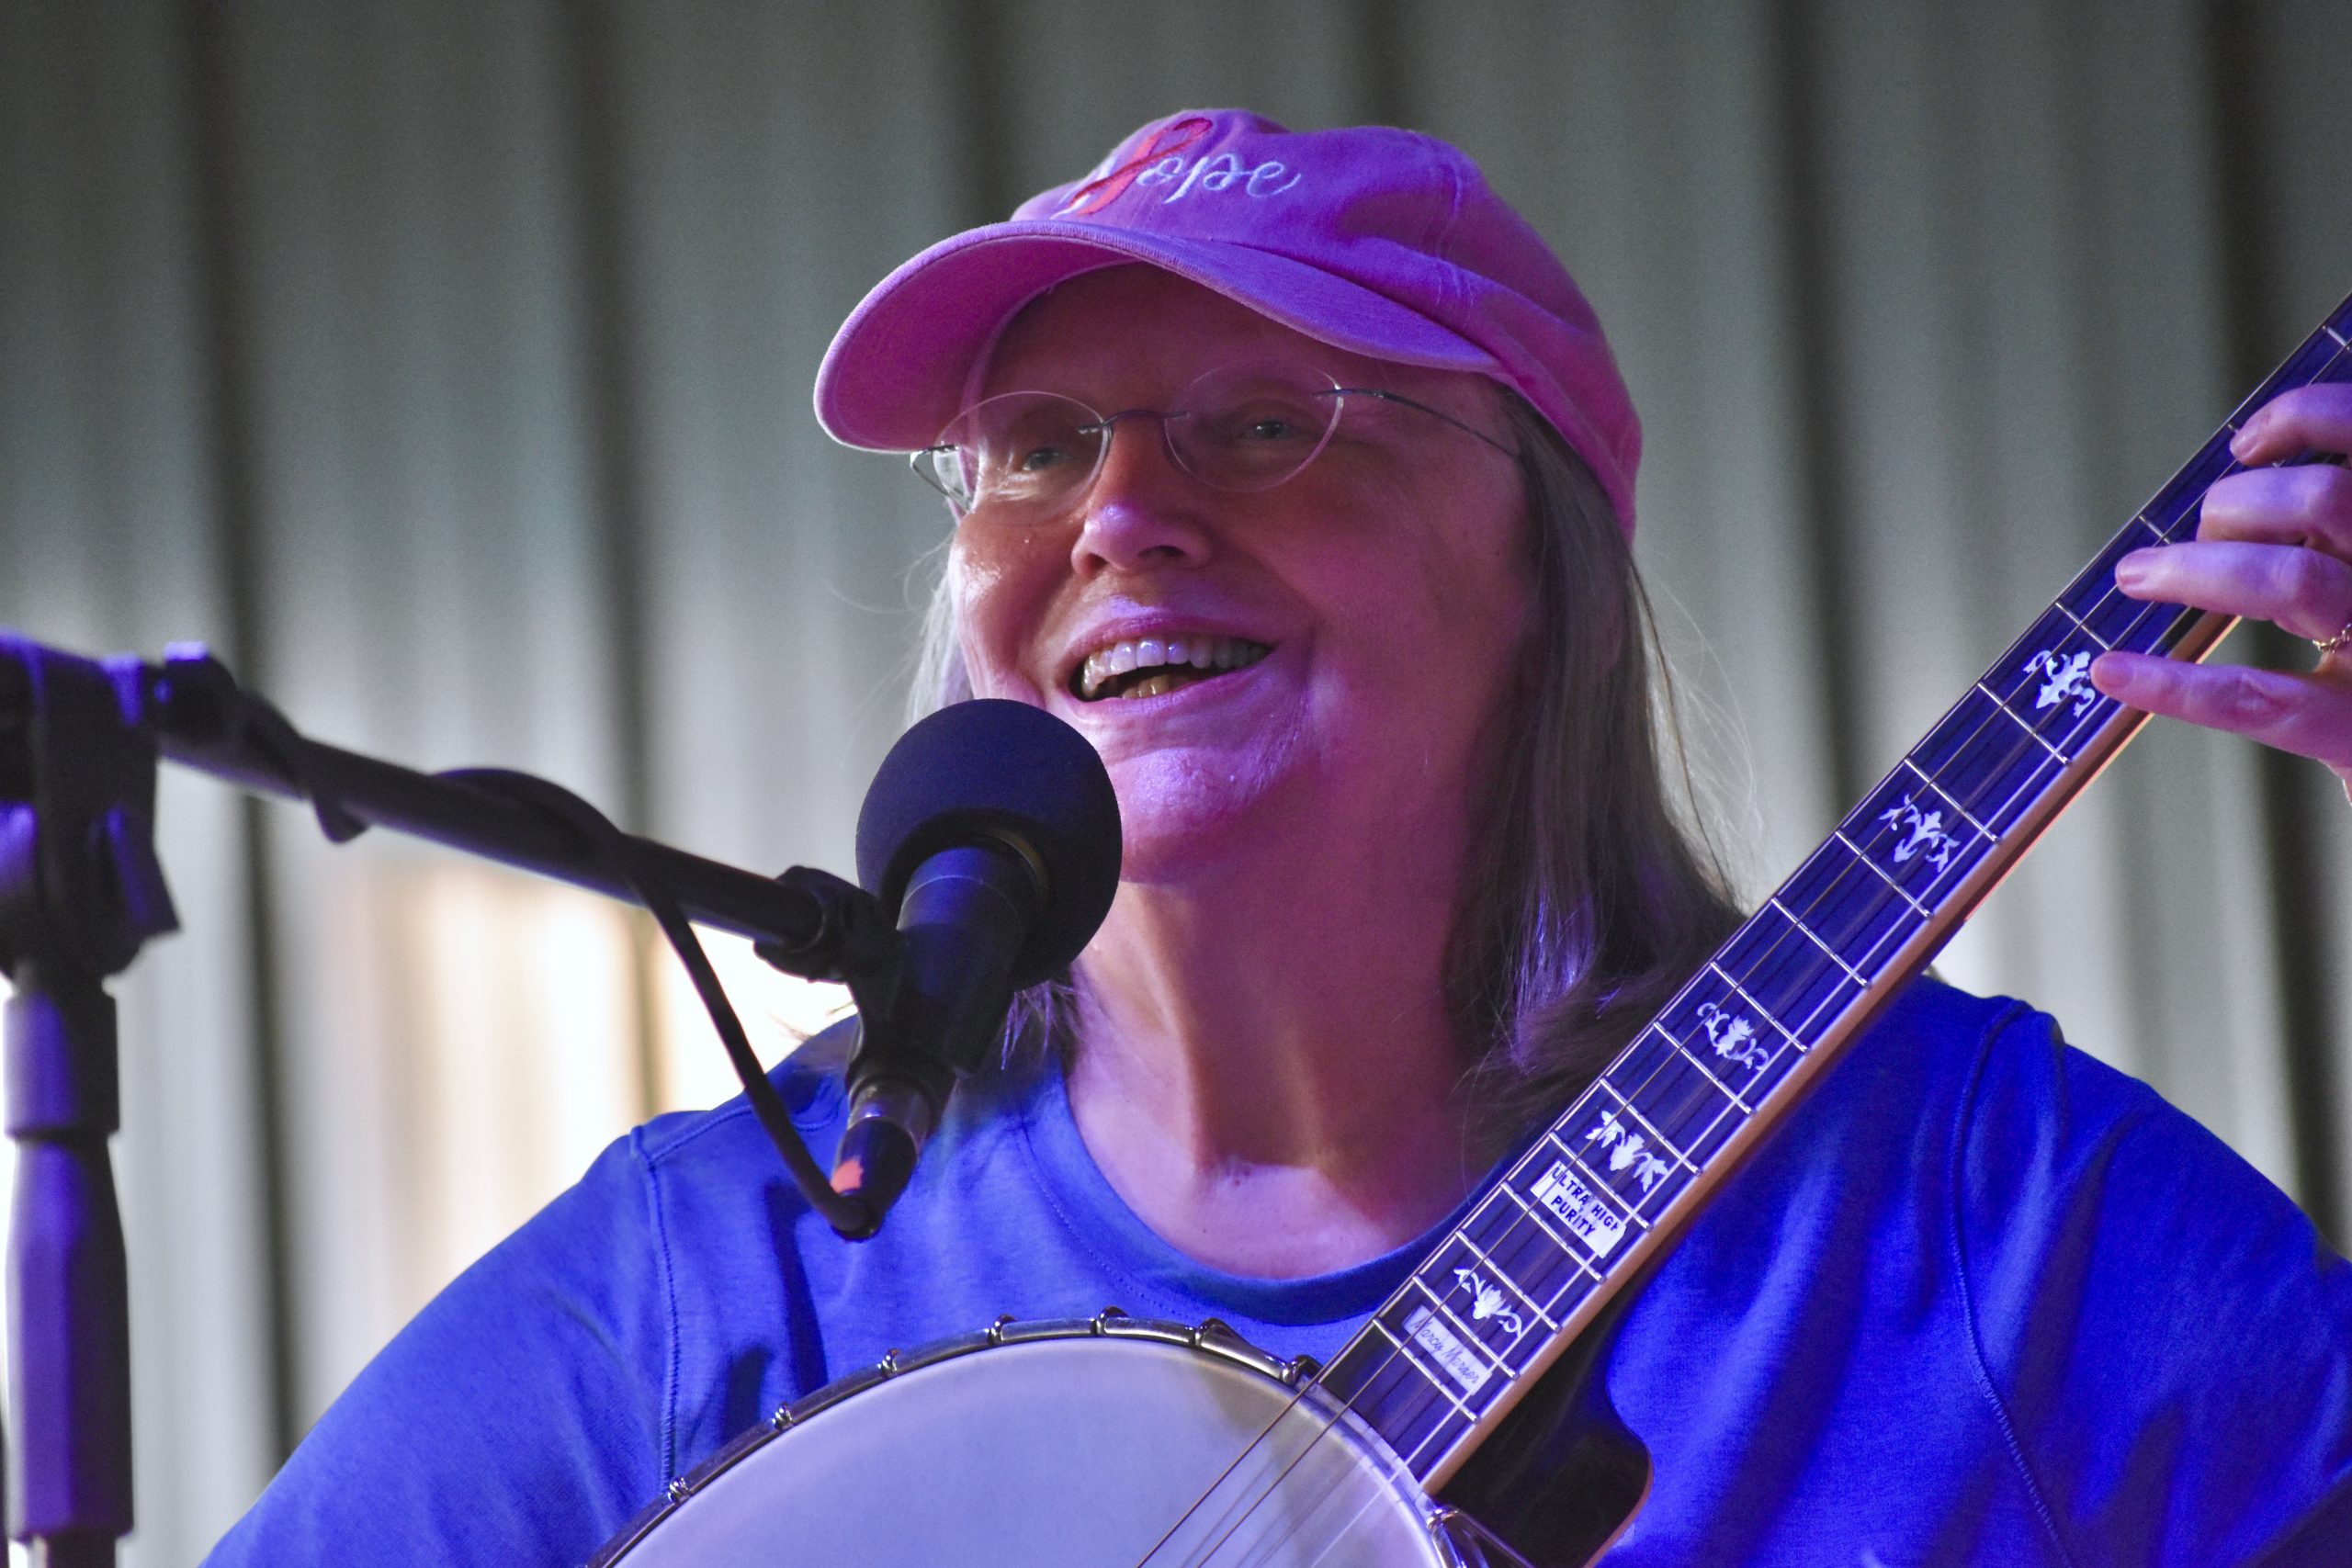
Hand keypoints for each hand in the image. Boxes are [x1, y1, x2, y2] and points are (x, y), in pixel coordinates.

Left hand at [2089, 383, 2351, 800]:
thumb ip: (2344, 544)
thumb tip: (2268, 487)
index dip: (2310, 418)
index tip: (2248, 443)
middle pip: (2330, 501)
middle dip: (2241, 504)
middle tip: (2199, 530)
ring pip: (2294, 584)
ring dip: (2199, 569)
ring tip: (2141, 576)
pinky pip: (2261, 702)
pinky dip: (2173, 685)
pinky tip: (2113, 673)